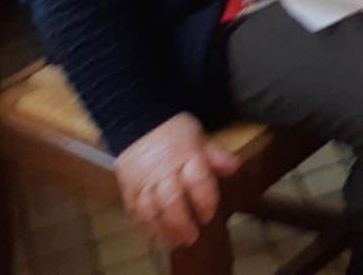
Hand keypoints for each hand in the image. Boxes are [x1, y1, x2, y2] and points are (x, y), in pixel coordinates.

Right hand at [114, 113, 238, 247]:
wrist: (137, 121)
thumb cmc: (173, 129)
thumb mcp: (198, 134)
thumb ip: (215, 154)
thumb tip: (234, 168)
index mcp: (185, 156)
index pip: (198, 181)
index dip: (205, 200)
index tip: (210, 214)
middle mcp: (163, 171)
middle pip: (171, 201)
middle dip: (183, 222)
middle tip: (192, 237)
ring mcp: (143, 181)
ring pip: (151, 210)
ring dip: (163, 229)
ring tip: (175, 242)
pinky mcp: (128, 188)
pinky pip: (134, 210)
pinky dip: (144, 226)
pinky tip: (155, 236)